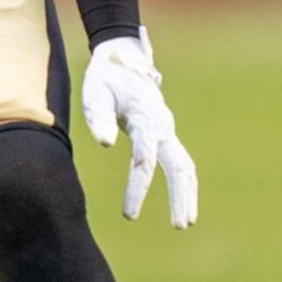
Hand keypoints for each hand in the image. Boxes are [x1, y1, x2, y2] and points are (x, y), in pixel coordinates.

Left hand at [81, 28, 197, 228]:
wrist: (122, 56)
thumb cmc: (104, 77)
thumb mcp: (94, 92)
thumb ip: (99, 116)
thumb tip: (106, 144)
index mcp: (143, 116)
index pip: (143, 158)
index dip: (138, 187)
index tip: (129, 214)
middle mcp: (161, 124)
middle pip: (178, 164)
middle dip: (180, 196)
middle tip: (180, 225)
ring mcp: (166, 127)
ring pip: (184, 163)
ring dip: (187, 192)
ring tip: (185, 221)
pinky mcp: (164, 131)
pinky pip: (179, 159)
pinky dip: (184, 180)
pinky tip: (182, 201)